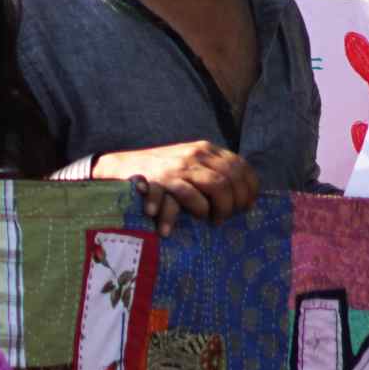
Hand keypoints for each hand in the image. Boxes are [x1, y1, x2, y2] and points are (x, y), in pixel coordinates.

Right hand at [97, 139, 255, 226]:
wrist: (119, 166)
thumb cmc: (158, 172)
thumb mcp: (188, 164)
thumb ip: (210, 171)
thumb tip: (240, 195)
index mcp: (205, 149)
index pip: (240, 165)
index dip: (249, 187)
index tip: (247, 205)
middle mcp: (196, 153)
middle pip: (232, 176)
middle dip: (236, 201)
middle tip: (229, 217)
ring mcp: (179, 165)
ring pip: (217, 185)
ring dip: (220, 207)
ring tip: (214, 220)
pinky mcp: (163, 178)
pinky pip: (190, 195)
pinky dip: (198, 209)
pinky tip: (198, 217)